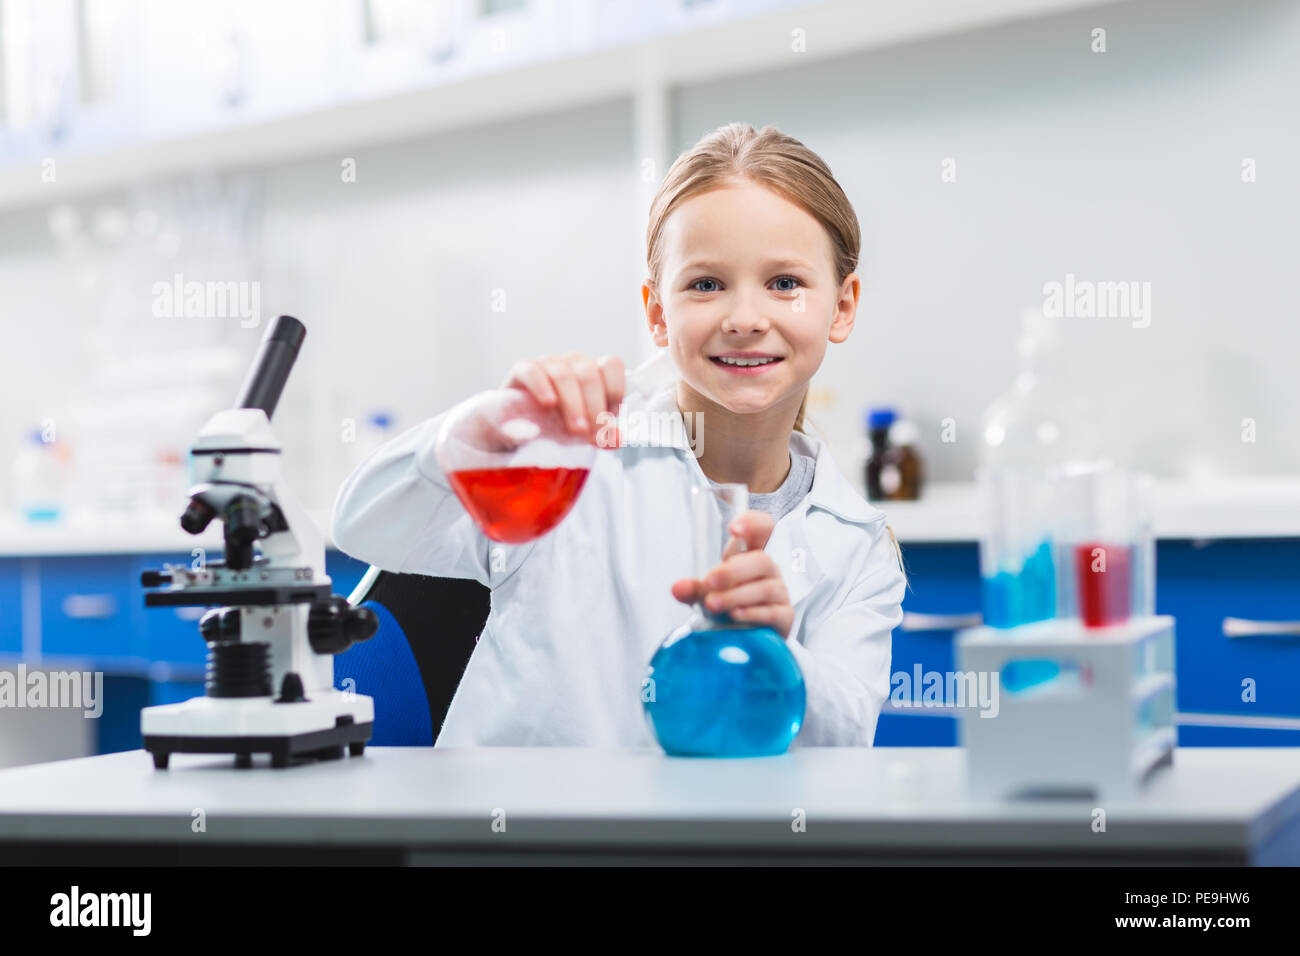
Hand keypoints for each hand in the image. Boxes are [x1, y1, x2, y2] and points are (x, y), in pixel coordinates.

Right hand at [502, 352, 623, 447]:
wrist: (518, 428)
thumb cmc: (557, 424)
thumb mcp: (582, 432)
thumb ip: (602, 436)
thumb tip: (617, 440)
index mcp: (593, 372)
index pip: (611, 365)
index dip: (614, 390)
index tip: (608, 417)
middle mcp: (572, 362)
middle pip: (589, 373)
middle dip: (594, 407)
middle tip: (591, 434)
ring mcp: (547, 363)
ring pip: (564, 375)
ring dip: (572, 404)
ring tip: (575, 429)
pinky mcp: (523, 370)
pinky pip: (533, 371)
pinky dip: (542, 387)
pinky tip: (548, 404)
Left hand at [671, 510, 793, 638]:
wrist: (746, 635)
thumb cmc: (729, 605)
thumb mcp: (708, 594)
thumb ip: (694, 589)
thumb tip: (677, 588)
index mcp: (751, 555)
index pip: (764, 529)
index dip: (754, 523)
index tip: (734, 529)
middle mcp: (769, 571)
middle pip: (762, 560)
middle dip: (733, 571)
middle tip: (709, 581)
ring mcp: (780, 593)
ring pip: (765, 588)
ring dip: (736, 595)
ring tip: (712, 604)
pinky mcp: (784, 616)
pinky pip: (773, 612)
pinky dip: (753, 613)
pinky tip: (735, 615)